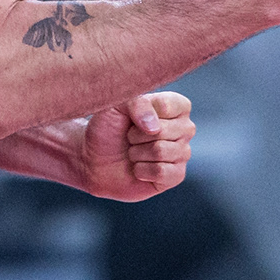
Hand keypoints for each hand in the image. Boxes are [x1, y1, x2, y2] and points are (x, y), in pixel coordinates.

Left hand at [78, 92, 194, 202]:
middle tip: (129, 138)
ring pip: (161, 151)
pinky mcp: (176, 176)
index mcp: (176, 106)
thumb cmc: (108, 128)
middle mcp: (184, 128)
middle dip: (136, 136)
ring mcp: (182, 153)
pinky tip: (138, 168)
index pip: (167, 105)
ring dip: (136, 153)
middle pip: (163, 130)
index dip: (142, 113)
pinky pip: (162, 172)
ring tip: (132, 152)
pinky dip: (142, 171)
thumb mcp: (117, 105)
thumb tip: (154, 128)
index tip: (132, 117)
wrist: (95, 158)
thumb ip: (138, 103)